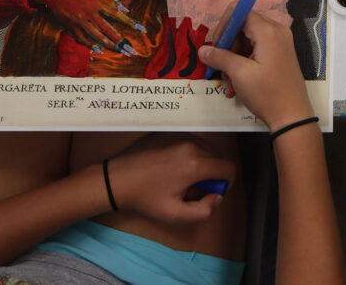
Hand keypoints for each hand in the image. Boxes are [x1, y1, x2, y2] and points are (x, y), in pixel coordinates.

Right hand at [28, 0, 134, 50]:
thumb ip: (111, 2)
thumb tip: (126, 10)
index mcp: (98, 3)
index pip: (117, 15)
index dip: (130, 23)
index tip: (140, 29)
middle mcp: (90, 14)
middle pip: (109, 30)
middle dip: (121, 41)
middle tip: (131, 49)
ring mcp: (80, 22)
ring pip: (97, 37)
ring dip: (110, 45)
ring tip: (120, 51)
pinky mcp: (71, 27)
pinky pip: (83, 39)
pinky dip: (91, 45)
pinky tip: (100, 50)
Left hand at [104, 134, 233, 222]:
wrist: (116, 179)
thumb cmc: (144, 197)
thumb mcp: (174, 214)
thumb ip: (203, 211)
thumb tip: (216, 196)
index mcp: (195, 165)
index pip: (228, 169)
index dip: (226, 183)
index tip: (212, 191)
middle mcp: (192, 145)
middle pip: (219, 157)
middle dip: (213, 173)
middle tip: (194, 187)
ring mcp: (181, 135)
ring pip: (208, 146)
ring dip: (204, 161)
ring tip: (184, 175)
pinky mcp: (171, 131)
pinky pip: (193, 139)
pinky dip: (193, 151)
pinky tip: (176, 164)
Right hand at [198, 7, 313, 130]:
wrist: (292, 116)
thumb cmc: (267, 92)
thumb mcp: (239, 74)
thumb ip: (219, 57)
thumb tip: (202, 50)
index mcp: (268, 31)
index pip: (240, 11)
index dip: (224, 25)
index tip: (215, 45)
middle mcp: (276, 32)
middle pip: (243, 26)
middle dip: (227, 46)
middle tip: (218, 66)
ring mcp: (279, 44)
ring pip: (247, 41)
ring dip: (232, 60)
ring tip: (227, 82)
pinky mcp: (279, 56)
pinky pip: (255, 52)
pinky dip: (243, 65)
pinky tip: (235, 87)